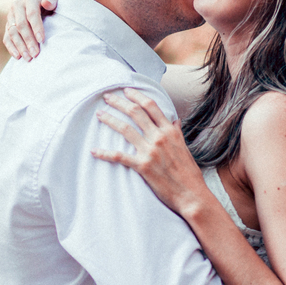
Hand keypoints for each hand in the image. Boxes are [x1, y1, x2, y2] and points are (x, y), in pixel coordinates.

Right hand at [3, 0, 56, 59]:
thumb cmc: (50, 1)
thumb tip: (46, 3)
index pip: (31, 14)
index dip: (36, 27)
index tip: (41, 40)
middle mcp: (17, 6)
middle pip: (21, 25)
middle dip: (28, 40)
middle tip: (35, 54)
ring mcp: (11, 16)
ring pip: (12, 32)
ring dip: (20, 46)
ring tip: (28, 58)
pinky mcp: (8, 24)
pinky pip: (6, 37)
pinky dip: (11, 47)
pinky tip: (18, 56)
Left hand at [92, 88, 209, 217]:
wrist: (191, 194)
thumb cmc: (189, 173)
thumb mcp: (185, 148)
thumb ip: (176, 133)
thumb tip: (174, 120)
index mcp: (170, 131)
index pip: (151, 106)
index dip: (137, 95)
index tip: (126, 90)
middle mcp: (160, 137)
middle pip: (135, 112)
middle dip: (119, 102)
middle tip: (107, 97)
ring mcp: (151, 151)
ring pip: (125, 129)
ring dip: (110, 120)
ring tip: (99, 115)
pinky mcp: (143, 166)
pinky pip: (120, 156)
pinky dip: (105, 153)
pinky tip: (94, 151)